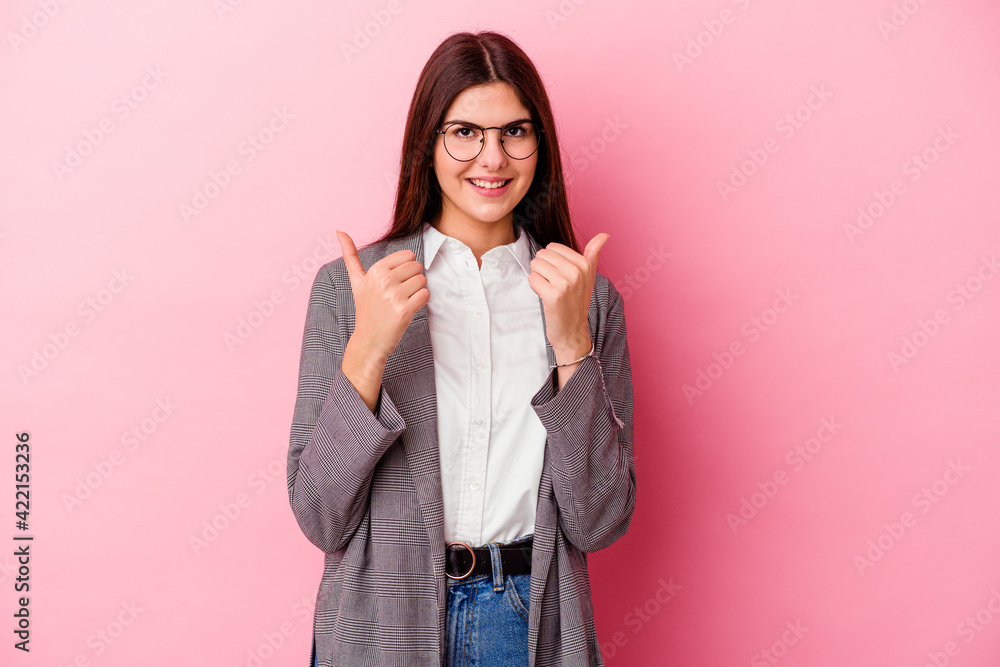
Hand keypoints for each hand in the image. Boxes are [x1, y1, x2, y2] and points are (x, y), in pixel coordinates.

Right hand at [336, 229, 428, 360]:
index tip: (396, 281)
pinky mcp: (404, 311)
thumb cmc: (366, 309)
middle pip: (417, 267)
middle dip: (413, 279)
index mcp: (375, 270)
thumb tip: (339, 230)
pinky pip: (425, 295)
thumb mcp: (357, 281)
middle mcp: (384, 281)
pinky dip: (421, 301)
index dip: (406, 269)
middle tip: (400, 293)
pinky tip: (409, 308)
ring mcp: (394, 296)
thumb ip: (350, 255)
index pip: (408, 256)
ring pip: (423, 281)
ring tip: (404, 301)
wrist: (369, 340)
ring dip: (418, 291)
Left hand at [527, 232, 608, 363]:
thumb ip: (593, 253)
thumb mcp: (589, 275)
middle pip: (542, 254)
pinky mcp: (553, 296)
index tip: (560, 276)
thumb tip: (605, 234)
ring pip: (535, 265)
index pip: (552, 247)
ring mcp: (565, 284)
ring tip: (549, 290)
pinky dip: (535, 288)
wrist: (572, 331)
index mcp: (585, 264)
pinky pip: (532, 279)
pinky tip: (545, 297)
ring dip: (538, 278)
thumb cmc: (577, 301)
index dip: (551, 262)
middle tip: (553, 284)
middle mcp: (577, 271)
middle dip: (543, 269)